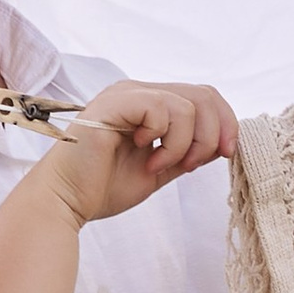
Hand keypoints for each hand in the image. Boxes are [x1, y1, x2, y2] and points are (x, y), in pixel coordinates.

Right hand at [45, 80, 236, 223]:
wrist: (67, 201)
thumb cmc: (104, 187)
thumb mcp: (161, 169)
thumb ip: (188, 153)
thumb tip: (223, 143)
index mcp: (150, 104)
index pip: (204, 96)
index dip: (226, 123)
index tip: (227, 154)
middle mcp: (139, 92)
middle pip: (204, 95)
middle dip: (213, 134)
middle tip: (194, 165)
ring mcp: (126, 94)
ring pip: (188, 105)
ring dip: (185, 145)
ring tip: (160, 165)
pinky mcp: (115, 103)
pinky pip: (162, 109)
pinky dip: (166, 140)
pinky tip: (146, 156)